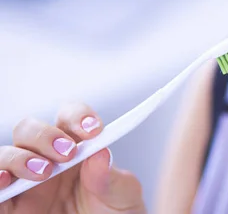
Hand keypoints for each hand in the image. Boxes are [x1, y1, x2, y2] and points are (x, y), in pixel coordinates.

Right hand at [0, 103, 145, 212]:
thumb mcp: (122, 196)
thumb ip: (111, 177)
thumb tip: (101, 153)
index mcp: (76, 149)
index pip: (69, 118)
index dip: (78, 117)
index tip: (93, 130)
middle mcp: (46, 160)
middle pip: (30, 129)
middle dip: (46, 135)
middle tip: (67, 153)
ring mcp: (25, 183)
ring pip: (6, 154)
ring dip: (20, 157)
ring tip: (44, 172)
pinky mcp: (11, 207)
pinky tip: (5, 180)